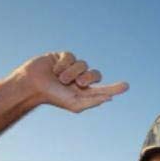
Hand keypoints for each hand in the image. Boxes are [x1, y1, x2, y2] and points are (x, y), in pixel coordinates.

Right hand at [11, 51, 128, 112]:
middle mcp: (80, 78)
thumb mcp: (74, 104)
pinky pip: (71, 56)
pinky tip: (55, 69)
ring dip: (72, 73)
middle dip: (88, 78)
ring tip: (60, 79)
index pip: (104, 88)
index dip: (115, 87)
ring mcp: (72, 67)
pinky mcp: (63, 57)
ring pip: (83, 64)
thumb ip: (92, 101)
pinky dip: (64, 65)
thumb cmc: (53, 97)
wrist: (33, 86)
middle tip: (78, 83)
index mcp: (85, 91)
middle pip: (96, 74)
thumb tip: (109, 98)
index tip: (126, 86)